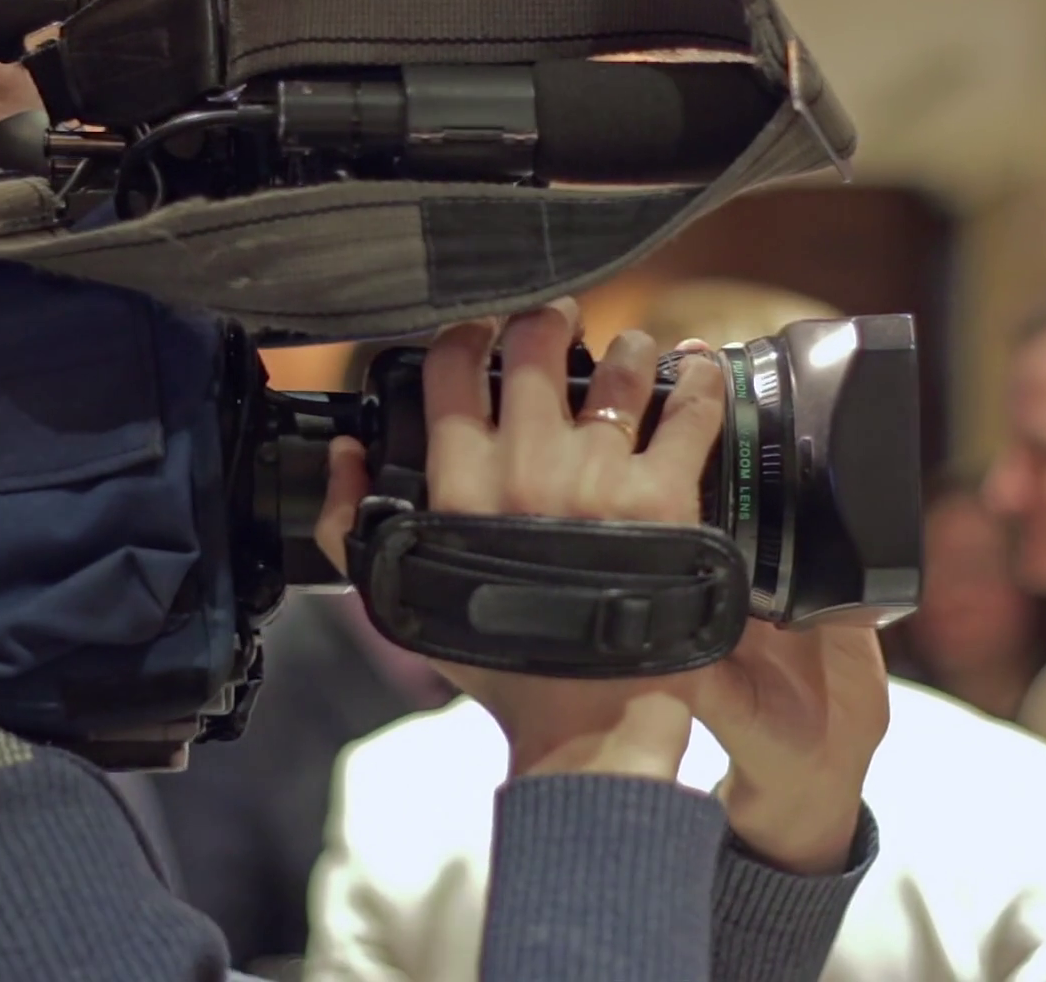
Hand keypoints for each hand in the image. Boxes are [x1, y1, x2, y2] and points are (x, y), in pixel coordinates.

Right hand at [316, 298, 728, 781]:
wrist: (585, 722)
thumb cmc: (499, 667)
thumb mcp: (400, 599)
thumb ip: (355, 522)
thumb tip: (346, 453)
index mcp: (461, 485)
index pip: (453, 370)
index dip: (465, 335)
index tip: (481, 334)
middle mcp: (529, 467)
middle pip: (536, 347)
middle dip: (549, 322)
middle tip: (561, 325)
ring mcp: (601, 475)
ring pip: (620, 367)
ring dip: (627, 349)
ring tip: (635, 354)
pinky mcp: (667, 495)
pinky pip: (692, 411)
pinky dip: (699, 381)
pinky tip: (699, 369)